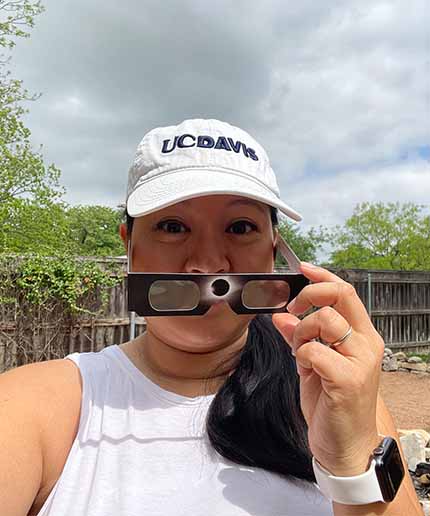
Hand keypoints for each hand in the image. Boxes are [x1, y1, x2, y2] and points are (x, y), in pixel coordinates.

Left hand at [272, 262, 384, 475]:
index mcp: (361, 337)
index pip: (346, 293)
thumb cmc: (333, 404)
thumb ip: (300, 338)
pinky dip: (301, 357)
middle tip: (294, 311)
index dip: (323, 277)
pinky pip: (312, 350)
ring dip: (302, 335)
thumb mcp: (313, 365)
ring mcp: (360, 361)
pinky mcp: (348, 379)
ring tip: (302, 356)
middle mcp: (366, 345)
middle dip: (308, 296)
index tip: (303, 269)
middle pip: (340, 296)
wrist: (346, 446)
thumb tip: (281, 317)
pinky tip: (306, 372)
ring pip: (323, 320)